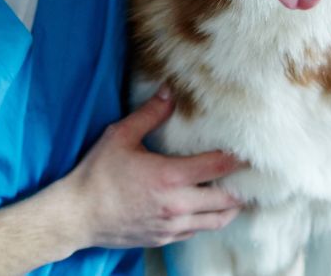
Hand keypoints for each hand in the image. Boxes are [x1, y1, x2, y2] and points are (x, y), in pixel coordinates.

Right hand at [62, 88, 243, 248]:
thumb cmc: (98, 174)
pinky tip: (207, 209)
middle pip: (226, 200)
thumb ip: (149, 114)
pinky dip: (208, 220)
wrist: (79, 216)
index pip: (217, 168)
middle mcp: (177, 206)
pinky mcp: (164, 238)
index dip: (237, 159)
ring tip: (237, 195)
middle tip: (252, 177)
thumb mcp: (121, 136)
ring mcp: (172, 226)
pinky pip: (197, 231)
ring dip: (230, 208)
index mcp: (169, 177)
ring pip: (216, 221)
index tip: (251, 152)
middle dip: (241, 189)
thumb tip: (169, 91)